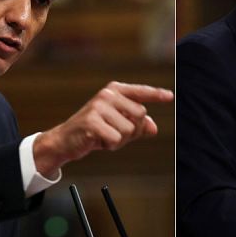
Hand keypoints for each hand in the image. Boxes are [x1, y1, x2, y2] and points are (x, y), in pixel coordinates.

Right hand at [33, 81, 172, 175]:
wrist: (65, 141)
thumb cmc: (94, 131)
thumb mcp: (118, 126)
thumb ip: (137, 125)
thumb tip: (154, 128)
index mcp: (115, 91)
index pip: (140, 92)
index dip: (156, 95)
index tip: (171, 97)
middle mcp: (107, 95)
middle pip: (140, 114)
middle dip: (133, 130)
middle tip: (114, 133)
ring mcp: (98, 106)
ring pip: (129, 129)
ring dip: (120, 140)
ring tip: (104, 136)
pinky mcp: (92, 121)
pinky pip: (116, 139)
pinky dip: (110, 145)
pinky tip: (97, 140)